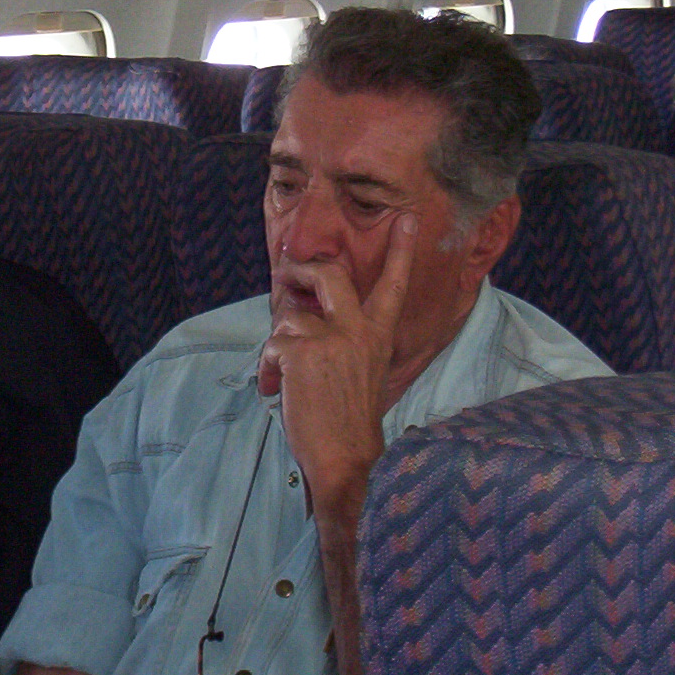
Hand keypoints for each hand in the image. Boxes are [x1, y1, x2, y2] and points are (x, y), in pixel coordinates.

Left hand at [257, 212, 416, 517]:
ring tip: (281, 374)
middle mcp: (359, 330)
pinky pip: (272, 345)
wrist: (345, 458)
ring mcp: (332, 338)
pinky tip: (273, 389)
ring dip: (277, 344)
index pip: (394, 283)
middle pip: (329, 274)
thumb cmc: (347, 419)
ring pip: (289, 317)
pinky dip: (266, 369)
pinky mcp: (303, 352)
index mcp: (379, 334)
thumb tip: (302, 316)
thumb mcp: (359, 370)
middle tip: (286, 273)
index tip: (408, 216)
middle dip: (301, 269)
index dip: (401, 248)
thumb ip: (343, 339)